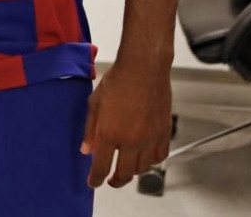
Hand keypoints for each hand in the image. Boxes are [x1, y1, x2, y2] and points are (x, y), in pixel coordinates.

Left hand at [80, 58, 172, 187]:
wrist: (144, 68)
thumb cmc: (118, 80)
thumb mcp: (95, 103)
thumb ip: (90, 129)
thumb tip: (87, 149)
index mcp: (110, 133)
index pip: (102, 166)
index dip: (96, 179)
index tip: (93, 183)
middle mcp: (131, 140)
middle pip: (125, 174)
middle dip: (116, 181)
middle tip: (111, 180)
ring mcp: (150, 138)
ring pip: (143, 168)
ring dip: (134, 171)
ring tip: (127, 167)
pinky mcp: (164, 133)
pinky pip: (160, 156)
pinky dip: (152, 161)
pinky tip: (145, 157)